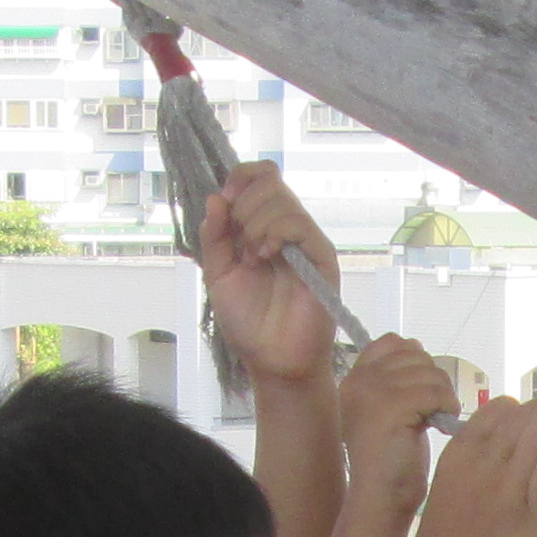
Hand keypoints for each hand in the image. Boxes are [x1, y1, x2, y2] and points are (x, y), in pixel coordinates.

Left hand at [194, 165, 338, 385]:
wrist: (271, 359)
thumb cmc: (247, 322)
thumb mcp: (218, 274)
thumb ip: (214, 236)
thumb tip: (214, 198)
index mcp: (262, 226)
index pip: (260, 177)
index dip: (241, 178)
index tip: (225, 200)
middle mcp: (287, 228)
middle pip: (270, 181)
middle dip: (245, 208)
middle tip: (241, 246)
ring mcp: (306, 241)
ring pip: (283, 201)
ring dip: (256, 226)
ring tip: (253, 260)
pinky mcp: (321, 257)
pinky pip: (300, 225)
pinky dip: (275, 234)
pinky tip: (265, 256)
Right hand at [336, 331, 455, 511]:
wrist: (383, 499)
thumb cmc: (393, 463)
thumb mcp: (391, 412)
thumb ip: (398, 380)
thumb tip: (415, 346)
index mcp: (354, 380)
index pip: (390, 343)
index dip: (414, 359)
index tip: (422, 391)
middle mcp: (358, 381)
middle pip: (414, 354)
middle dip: (434, 379)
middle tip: (434, 409)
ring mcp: (371, 393)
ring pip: (428, 372)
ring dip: (443, 395)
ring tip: (437, 419)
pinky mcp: (389, 407)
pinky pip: (434, 391)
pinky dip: (447, 407)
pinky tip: (440, 427)